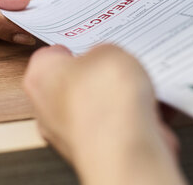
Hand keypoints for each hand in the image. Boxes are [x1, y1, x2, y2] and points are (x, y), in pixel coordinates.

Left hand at [24, 44, 185, 184]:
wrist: (124, 147)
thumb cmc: (105, 100)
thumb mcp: (108, 51)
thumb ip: (103, 52)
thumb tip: (107, 58)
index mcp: (40, 77)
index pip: (49, 56)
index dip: (72, 48)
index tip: (87, 43)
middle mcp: (49, 109)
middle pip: (76, 83)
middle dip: (100, 75)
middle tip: (119, 63)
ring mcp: (72, 133)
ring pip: (100, 106)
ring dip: (120, 97)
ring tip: (140, 85)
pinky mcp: (98, 150)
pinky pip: (119, 126)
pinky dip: (135, 117)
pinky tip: (152, 107)